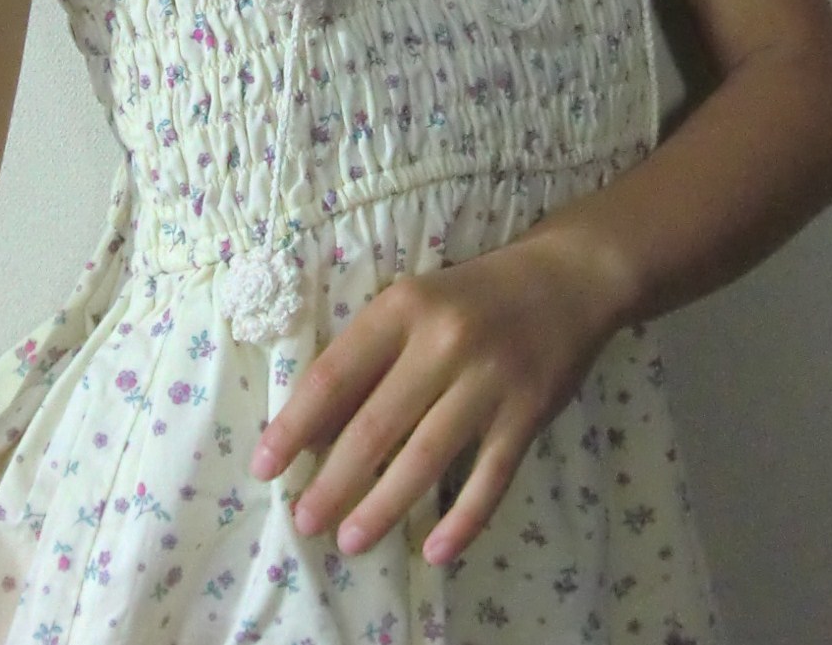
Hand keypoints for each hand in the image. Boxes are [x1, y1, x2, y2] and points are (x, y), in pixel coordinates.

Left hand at [248, 220, 633, 565]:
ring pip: (426, 458)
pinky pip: (490, 478)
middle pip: (376, 426)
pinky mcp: (529, 412)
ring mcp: (490, 379)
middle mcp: (444, 341)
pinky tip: (435, 551)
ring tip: (350, 540)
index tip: (265, 466)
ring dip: (383, 507)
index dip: (294, 425)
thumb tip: (311, 431)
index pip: (334, 374)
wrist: (565, 279)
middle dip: (334, 482)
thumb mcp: (410, 306)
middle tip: (305, 521)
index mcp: (402, 307)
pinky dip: (462, 520)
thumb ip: (365, 360)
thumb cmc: (469, 296)